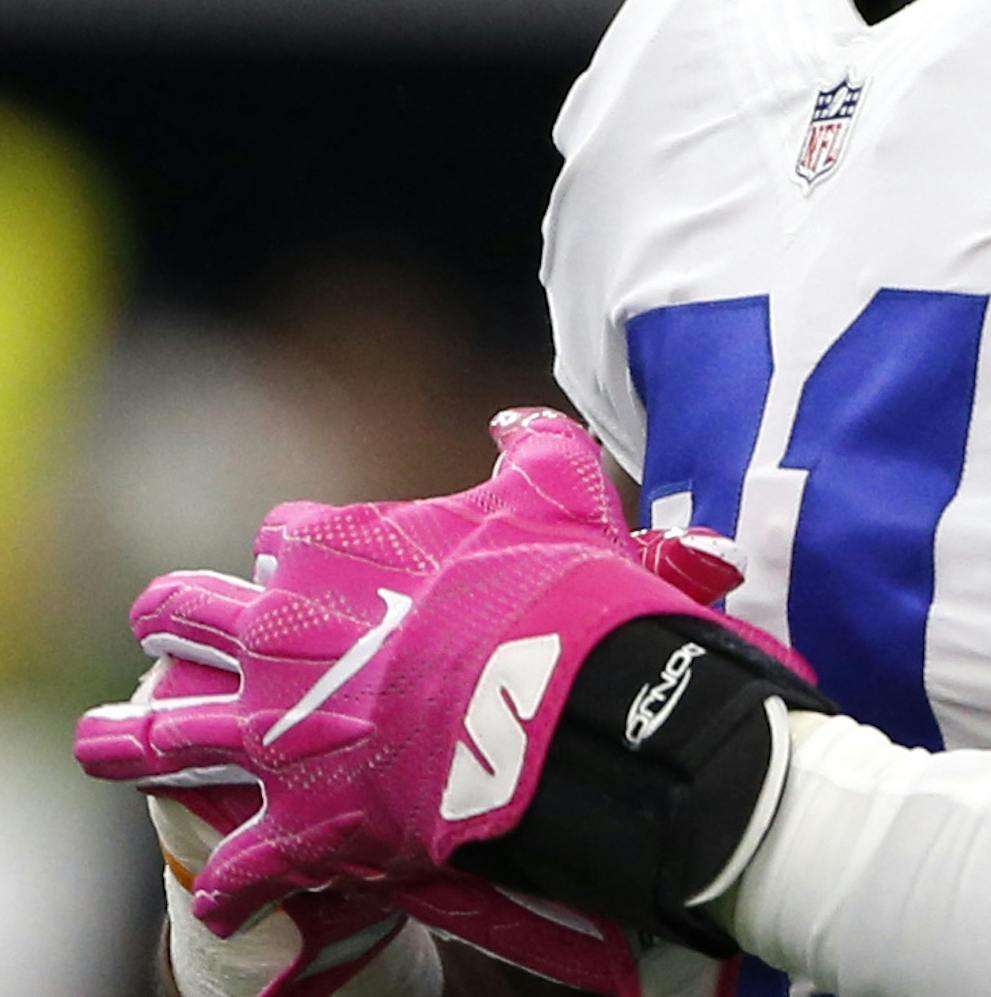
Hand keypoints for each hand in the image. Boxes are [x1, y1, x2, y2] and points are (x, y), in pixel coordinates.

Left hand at [79, 409, 826, 958]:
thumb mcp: (557, 486)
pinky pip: (239, 868)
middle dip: (176, 619)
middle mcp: (279, 638)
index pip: (286, 537)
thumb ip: (533, 445)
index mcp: (333, 551)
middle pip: (187, 615)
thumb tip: (512, 422)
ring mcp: (276, 735)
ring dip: (133, 740)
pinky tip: (230, 895)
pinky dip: (235, 884)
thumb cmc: (551, 585)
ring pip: (165, 736)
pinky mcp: (298, 825)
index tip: (324, 568)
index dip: (302, 553)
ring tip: (104, 740)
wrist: (550, 698)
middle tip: (165, 623)